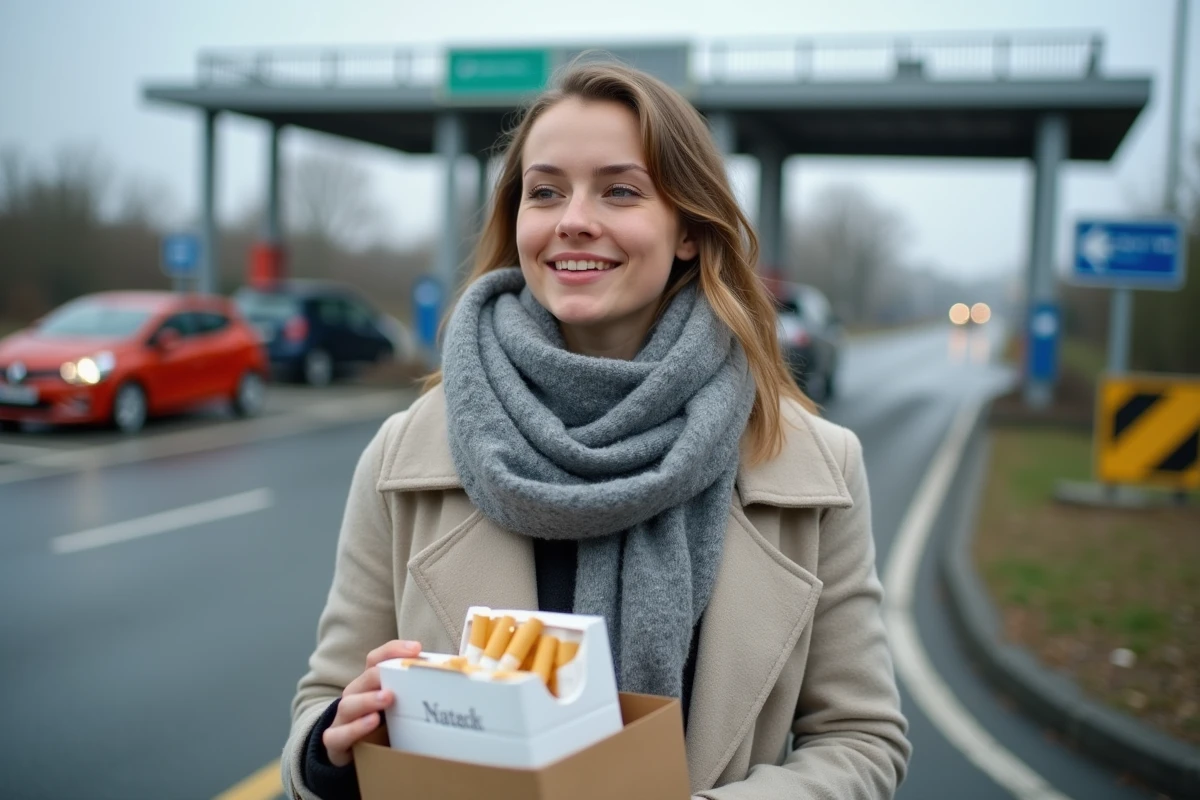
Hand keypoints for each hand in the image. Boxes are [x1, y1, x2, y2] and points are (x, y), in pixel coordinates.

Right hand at [322, 639, 421, 766]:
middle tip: (401, 674)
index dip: (394, 650)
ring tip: (388, 698)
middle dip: (381, 675)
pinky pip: (339, 734)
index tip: (416, 648)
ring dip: (369, 700)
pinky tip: (372, 723)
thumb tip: (450, 679)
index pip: (375, 659)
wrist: (353, 753)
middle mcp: (354, 696)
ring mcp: (342, 718)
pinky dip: (355, 728)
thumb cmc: (382, 725)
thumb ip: (414, 692)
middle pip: (364, 679)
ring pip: (349, 704)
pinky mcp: (335, 740)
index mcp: (369, 684)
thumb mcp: (397, 706)